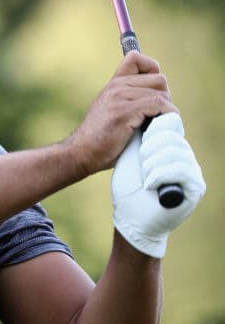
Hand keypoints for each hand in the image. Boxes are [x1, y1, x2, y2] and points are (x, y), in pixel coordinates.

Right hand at [68, 52, 175, 175]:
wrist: (81, 152)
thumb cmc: (102, 138)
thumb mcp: (113, 111)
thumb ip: (129, 100)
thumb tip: (161, 101)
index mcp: (114, 83)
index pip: (136, 57)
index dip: (152, 69)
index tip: (155, 90)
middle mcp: (116, 86)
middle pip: (159, 78)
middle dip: (165, 96)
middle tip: (159, 115)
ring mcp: (119, 97)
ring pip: (161, 93)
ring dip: (167, 111)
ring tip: (159, 125)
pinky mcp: (124, 112)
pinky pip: (158, 104)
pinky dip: (167, 116)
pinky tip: (160, 127)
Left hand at [112, 112, 205, 256]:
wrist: (130, 217)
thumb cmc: (129, 186)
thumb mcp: (133, 152)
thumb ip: (143, 131)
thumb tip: (147, 106)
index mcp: (171, 145)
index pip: (170, 121)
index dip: (152, 129)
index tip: (138, 144)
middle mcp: (185, 155)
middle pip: (172, 134)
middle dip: (150, 147)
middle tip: (140, 164)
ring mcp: (192, 170)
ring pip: (176, 150)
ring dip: (152, 163)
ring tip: (144, 176)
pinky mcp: (195, 187)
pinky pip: (182, 169)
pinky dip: (160, 174)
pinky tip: (148, 184)